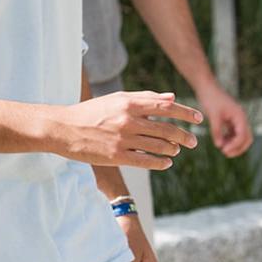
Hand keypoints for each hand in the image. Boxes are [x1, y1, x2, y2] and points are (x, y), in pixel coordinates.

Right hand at [54, 91, 201, 168]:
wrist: (63, 128)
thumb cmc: (90, 112)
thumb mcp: (115, 99)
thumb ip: (144, 98)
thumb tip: (171, 98)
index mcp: (128, 103)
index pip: (165, 107)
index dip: (185, 113)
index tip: (198, 118)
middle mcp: (128, 121)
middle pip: (167, 129)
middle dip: (184, 136)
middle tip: (192, 141)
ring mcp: (123, 139)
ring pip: (160, 146)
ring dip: (172, 149)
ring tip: (175, 150)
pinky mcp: (117, 156)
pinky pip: (148, 161)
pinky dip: (161, 163)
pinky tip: (166, 162)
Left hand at [195, 80, 252, 157]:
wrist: (205, 86)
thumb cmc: (209, 98)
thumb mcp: (213, 115)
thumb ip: (217, 130)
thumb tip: (219, 145)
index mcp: (240, 116)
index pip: (243, 135)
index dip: (235, 145)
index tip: (224, 151)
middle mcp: (241, 118)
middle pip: (246, 138)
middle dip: (238, 147)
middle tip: (226, 153)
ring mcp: (236, 118)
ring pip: (240, 135)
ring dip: (233, 143)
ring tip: (222, 149)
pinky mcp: (230, 118)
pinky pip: (233, 131)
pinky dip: (229, 138)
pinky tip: (220, 141)